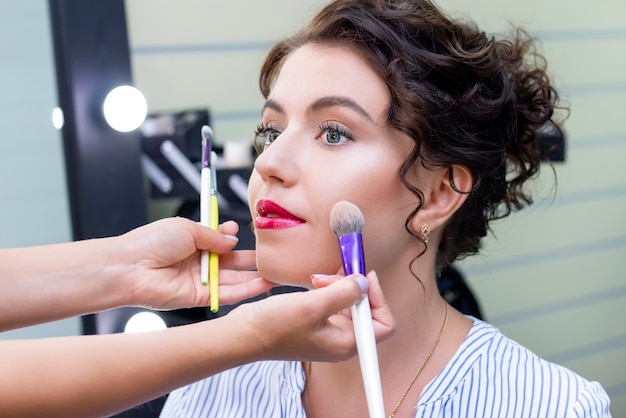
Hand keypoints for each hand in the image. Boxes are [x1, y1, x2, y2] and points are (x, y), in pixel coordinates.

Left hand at [107, 217, 274, 309]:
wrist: (129, 267)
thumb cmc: (151, 241)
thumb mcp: (188, 228)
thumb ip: (214, 236)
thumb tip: (234, 240)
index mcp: (193, 241)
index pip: (221, 240)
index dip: (234, 237)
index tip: (248, 234)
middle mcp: (198, 261)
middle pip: (232, 261)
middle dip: (252, 260)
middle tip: (275, 258)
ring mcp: (200, 280)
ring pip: (233, 279)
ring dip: (254, 277)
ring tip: (277, 274)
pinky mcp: (199, 297)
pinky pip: (226, 294)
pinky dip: (245, 290)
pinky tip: (263, 285)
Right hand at [234, 271, 395, 361]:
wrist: (244, 335)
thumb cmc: (275, 326)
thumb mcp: (312, 306)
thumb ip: (343, 293)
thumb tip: (365, 283)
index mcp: (347, 343)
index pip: (383, 324)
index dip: (378, 298)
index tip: (363, 277)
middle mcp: (341, 341)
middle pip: (365, 310)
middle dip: (352, 288)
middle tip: (330, 276)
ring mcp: (328, 333)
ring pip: (348, 303)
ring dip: (337, 286)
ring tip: (316, 279)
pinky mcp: (316, 324)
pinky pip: (333, 304)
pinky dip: (328, 290)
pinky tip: (313, 283)